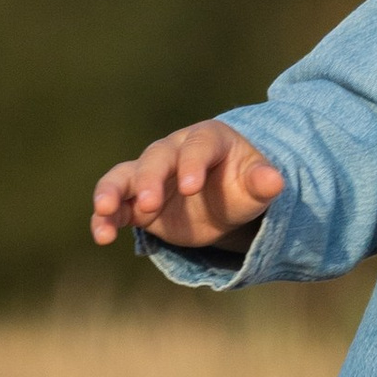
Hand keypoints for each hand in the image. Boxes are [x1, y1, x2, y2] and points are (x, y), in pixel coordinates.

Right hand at [88, 120, 284, 249]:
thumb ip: (262, 181)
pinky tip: (102, 236)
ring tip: (104, 211)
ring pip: (124, 177)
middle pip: (156, 158)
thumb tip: (275, 181)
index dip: (193, 164)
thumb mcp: (256, 184)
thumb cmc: (241, 185)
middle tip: (151, 204)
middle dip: (150, 179)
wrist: (223, 200)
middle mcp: (172, 151)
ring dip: (112, 192)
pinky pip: (116, 205)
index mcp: (207, 139)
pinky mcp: (136, 202)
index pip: (198, 146)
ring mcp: (150, 176)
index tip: (192, 187)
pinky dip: (105, 218)